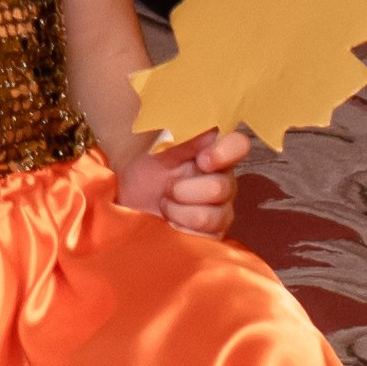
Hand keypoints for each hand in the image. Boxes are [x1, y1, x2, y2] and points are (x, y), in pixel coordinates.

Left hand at [118, 127, 250, 236]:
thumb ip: (185, 137)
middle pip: (222, 188)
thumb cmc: (148, 164)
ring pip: (211, 217)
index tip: (201, 160)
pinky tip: (169, 224)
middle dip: (185, 189)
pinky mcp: (211, 237)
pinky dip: (180, 231)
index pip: (239, 145)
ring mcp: (220, 211)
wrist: (128, 194)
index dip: (224, 153)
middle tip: (167, 187)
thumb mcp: (160, 146)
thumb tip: (209, 126)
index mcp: (215, 152)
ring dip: (179, 211)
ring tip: (165, 204)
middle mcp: (224, 180)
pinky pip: (205, 239)